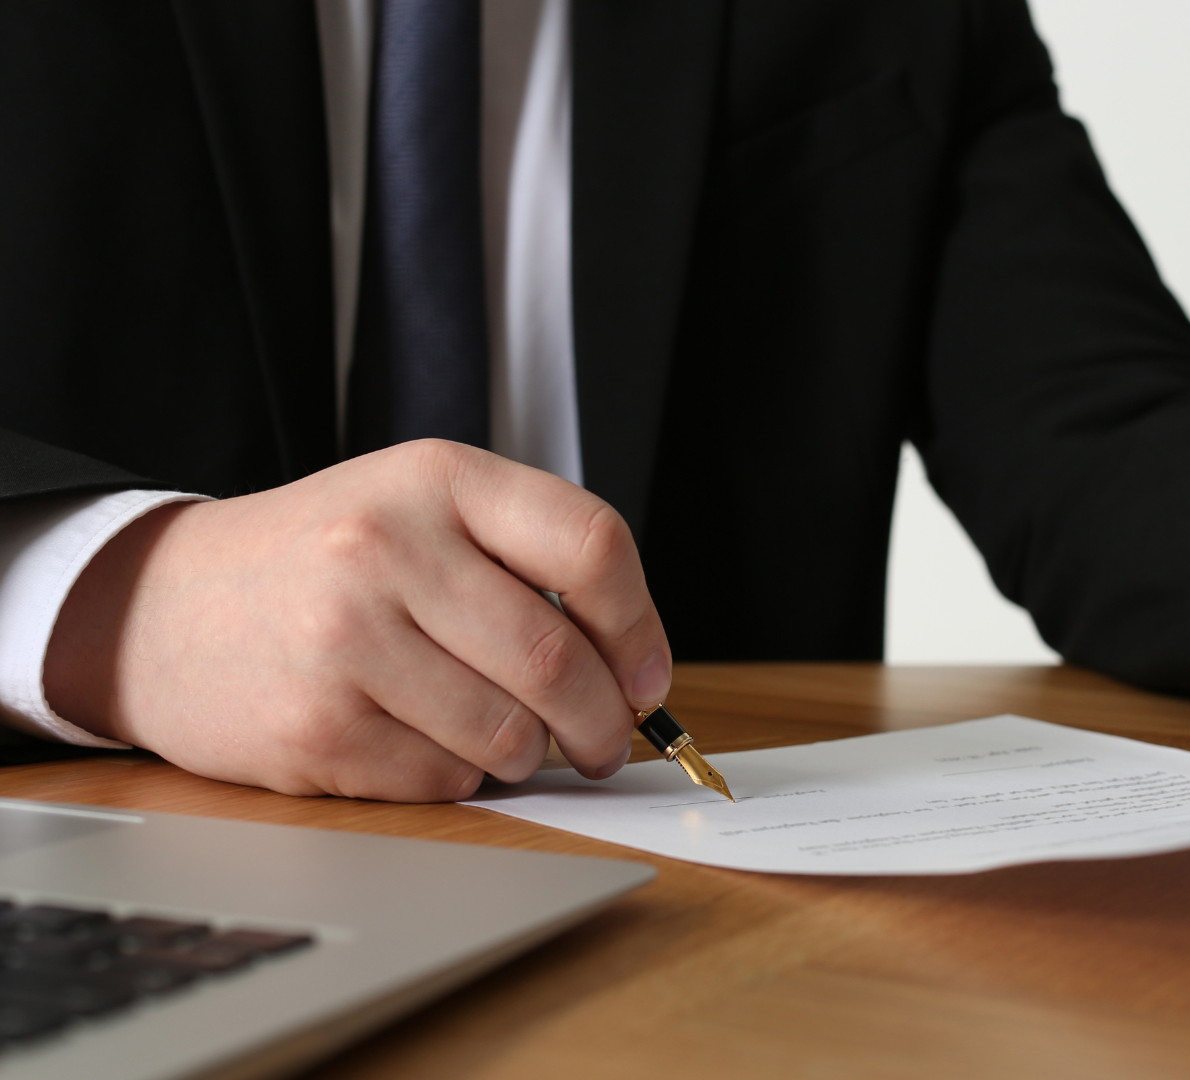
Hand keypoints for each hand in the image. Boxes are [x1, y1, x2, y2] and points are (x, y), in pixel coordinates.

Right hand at [44, 440, 670, 801]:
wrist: (159, 606)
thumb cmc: (323, 561)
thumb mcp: (420, 510)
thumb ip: (526, 562)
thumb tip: (635, 674)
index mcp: (437, 480)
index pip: (590, 546)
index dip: (639, 628)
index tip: (648, 680)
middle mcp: (387, 547)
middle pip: (556, 659)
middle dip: (602, 723)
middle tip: (606, 744)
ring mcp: (344, 638)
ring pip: (507, 734)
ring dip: (532, 757)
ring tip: (516, 745)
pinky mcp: (314, 726)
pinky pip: (442, 780)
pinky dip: (460, 781)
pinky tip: (431, 749)